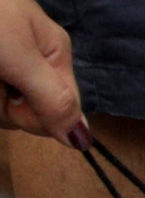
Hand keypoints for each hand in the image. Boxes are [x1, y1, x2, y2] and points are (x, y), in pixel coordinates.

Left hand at [0, 0, 80, 142]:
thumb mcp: (23, 57)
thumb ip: (53, 99)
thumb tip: (84, 142)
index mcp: (54, 56)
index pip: (60, 111)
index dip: (34, 117)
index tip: (12, 97)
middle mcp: (31, 61)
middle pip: (24, 109)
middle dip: (0, 102)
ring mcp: (4, 61)